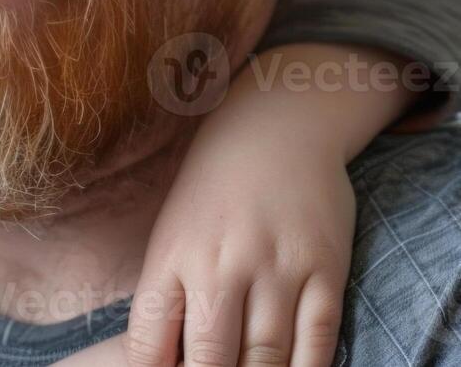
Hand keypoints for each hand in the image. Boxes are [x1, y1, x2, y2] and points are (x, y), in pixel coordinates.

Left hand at [123, 120, 352, 366]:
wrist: (273, 131)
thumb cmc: (211, 196)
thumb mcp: (171, 239)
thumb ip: (165, 301)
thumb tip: (162, 363)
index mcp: (171, 258)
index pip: (149, 342)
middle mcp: (220, 265)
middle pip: (211, 359)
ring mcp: (275, 268)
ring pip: (266, 358)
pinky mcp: (324, 269)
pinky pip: (317, 341)